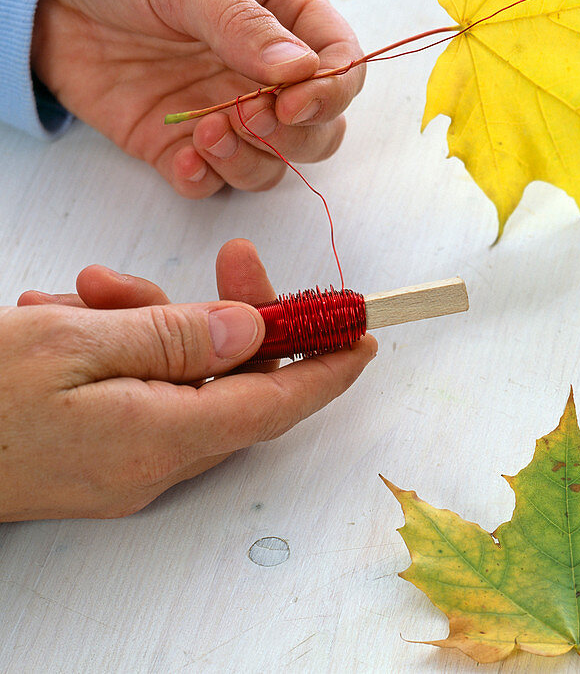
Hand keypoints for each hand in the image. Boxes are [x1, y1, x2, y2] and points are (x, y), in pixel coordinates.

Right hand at [0, 239, 376, 520]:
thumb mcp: (73, 343)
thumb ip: (173, 336)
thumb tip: (254, 334)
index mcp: (161, 439)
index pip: (278, 406)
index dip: (329, 369)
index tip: (366, 336)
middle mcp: (153, 462)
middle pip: (237, 382)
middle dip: (238, 314)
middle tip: (234, 257)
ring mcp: (124, 463)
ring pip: (186, 377)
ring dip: (159, 320)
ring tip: (95, 290)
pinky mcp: (97, 455)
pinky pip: (142, 392)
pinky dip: (126, 346)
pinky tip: (74, 316)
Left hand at [30, 0, 365, 197]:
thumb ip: (244, 24)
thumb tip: (302, 70)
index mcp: (289, 16)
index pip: (341, 66)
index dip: (330, 92)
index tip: (293, 102)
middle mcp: (269, 72)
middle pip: (320, 129)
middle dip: (295, 136)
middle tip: (251, 117)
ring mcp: (229, 110)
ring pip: (275, 164)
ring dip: (252, 162)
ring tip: (206, 133)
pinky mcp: (183, 143)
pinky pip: (214, 182)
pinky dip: (207, 179)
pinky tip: (184, 158)